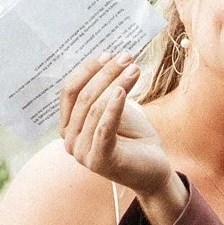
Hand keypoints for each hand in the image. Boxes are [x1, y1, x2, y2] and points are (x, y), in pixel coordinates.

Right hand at [58, 54, 184, 224]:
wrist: (154, 170)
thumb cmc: (135, 138)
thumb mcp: (117, 109)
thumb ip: (105, 91)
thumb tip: (106, 59)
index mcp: (69, 126)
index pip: (69, 92)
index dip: (86, 70)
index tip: (108, 54)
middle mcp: (69, 141)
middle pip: (83, 97)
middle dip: (105, 73)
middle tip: (126, 57)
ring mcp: (81, 153)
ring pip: (94, 109)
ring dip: (116, 84)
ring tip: (135, 69)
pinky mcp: (99, 161)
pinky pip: (103, 128)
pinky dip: (112, 108)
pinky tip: (122, 91)